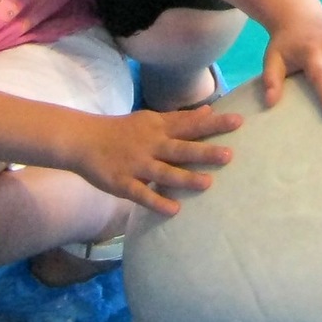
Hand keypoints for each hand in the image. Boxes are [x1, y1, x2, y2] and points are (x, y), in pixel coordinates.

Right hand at [67, 105, 242, 215]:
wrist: (82, 139)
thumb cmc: (122, 131)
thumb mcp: (151, 120)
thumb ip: (180, 119)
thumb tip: (209, 111)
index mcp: (158, 127)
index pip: (190, 124)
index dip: (214, 123)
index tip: (239, 122)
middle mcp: (150, 144)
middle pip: (181, 148)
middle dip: (204, 152)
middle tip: (229, 155)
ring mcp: (136, 164)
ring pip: (164, 172)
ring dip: (185, 178)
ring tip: (207, 183)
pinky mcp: (122, 182)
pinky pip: (141, 194)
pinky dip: (156, 201)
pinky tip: (174, 210)